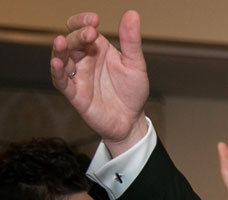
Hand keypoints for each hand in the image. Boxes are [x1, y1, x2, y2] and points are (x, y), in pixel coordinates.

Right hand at [49, 11, 148, 154]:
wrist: (132, 121)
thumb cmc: (132, 92)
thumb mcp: (135, 64)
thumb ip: (131, 41)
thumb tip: (132, 14)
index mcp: (96, 48)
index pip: (81, 28)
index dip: (83, 21)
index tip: (94, 20)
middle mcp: (83, 59)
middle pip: (72, 42)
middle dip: (78, 36)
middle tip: (91, 33)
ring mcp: (77, 76)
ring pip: (62, 58)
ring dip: (60, 50)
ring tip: (61, 41)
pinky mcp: (74, 94)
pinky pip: (61, 81)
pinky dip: (57, 72)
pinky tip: (57, 63)